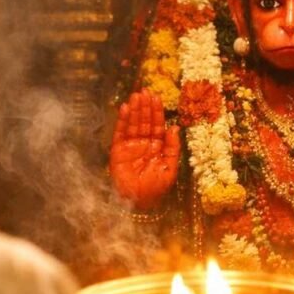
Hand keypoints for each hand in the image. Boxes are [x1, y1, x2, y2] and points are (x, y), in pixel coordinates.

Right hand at [109, 91, 180, 209]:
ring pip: (133, 123)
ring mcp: (130, 146)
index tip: (157, 97)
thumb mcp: (169, 169)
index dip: (157, 112)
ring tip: (136, 95)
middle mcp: (144, 144)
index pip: (157, 125)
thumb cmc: (155, 189)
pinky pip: (120, 132)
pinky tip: (124, 108)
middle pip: (145, 121)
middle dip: (146, 107)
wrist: (137, 202)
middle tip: (146, 91)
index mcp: (157, 147)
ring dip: (135, 109)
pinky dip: (122, 120)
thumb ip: (172, 148)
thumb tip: (175, 128)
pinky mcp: (118, 150)